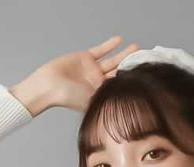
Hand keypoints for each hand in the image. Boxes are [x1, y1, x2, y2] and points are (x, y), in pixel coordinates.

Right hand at [10, 36, 141, 116]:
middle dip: (130, 66)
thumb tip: (127, 97)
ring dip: (123, 54)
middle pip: (118, 73)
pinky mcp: (85, 58)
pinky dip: (109, 45)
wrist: (50, 86)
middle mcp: (98, 83)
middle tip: (143, 59)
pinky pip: (100, 50)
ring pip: (112, 60)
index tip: (143, 75)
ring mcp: (92, 70)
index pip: (120, 87)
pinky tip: (119, 40)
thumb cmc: (68, 98)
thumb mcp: (93, 100)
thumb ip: (108, 96)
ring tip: (135, 48)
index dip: (131, 80)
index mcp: (101, 95)